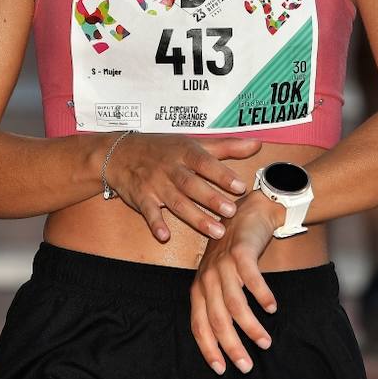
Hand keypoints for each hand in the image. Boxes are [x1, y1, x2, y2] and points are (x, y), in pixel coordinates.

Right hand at [104, 134, 261, 242]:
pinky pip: (148, 212)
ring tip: (215, 231)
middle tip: (231, 212)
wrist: (120, 153)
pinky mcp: (141, 198)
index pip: (205, 163)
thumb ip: (226, 146)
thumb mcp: (193, 142)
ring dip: (195, 217)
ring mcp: (155, 184)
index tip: (240, 186)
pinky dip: (155, 223)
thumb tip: (256, 144)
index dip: (222, 174)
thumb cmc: (162, 148)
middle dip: (211, 199)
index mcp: (185, 153)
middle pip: (192, 185)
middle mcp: (171, 168)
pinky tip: (164, 235)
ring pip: (176, 202)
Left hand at [189, 192, 282, 375]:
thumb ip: (219, 304)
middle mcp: (207, 277)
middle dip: (231, 346)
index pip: (199, 325)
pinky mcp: (241, 251)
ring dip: (250, 326)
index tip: (221, 369)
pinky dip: (262, 295)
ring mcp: (223, 264)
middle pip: (217, 319)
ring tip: (265, 342)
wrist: (249, 212)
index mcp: (199, 288)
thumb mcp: (220, 278)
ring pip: (235, 303)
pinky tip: (272, 308)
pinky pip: (251, 278)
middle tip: (246, 365)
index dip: (208, 348)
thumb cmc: (235, 252)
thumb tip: (227, 341)